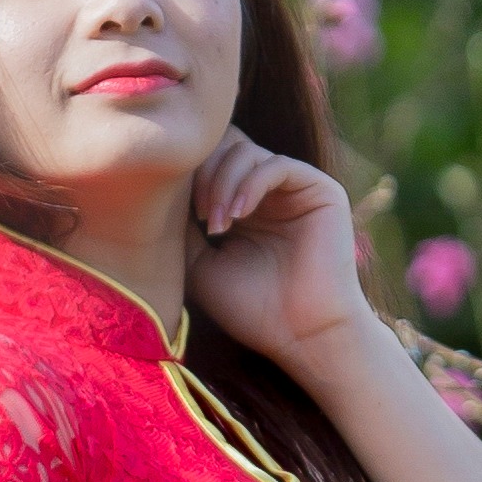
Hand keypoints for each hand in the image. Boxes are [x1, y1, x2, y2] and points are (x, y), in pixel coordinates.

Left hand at [186, 132, 372, 381]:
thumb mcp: (198, 263)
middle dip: (201, 174)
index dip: (185, 175)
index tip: (170, 213)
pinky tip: (238, 215)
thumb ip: (181, 222)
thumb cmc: (251, 308)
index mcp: (240, 204)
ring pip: (245, 151)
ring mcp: (294, 188)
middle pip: (223, 146)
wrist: (301, 335)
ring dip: (221, 183)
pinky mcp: (321, 190)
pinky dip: (250, 183)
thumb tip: (160, 185)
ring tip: (217, 225)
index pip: (207, 161)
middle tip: (198, 217)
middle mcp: (267, 191)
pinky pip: (277, 164)